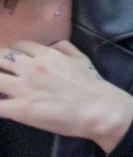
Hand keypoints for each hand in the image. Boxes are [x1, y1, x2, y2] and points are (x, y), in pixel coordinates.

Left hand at [0, 41, 132, 154]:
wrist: (98, 108)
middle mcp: (31, 67)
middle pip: (0, 57)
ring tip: (2, 88)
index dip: (12, 52)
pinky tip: (2, 106)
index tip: (10, 61)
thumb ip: (64, 47)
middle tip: (2, 72)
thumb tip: (50, 46)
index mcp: (46, 55)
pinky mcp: (20, 109)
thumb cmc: (92, 84)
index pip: (17, 46)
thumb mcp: (81, 58)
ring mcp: (23, 88)